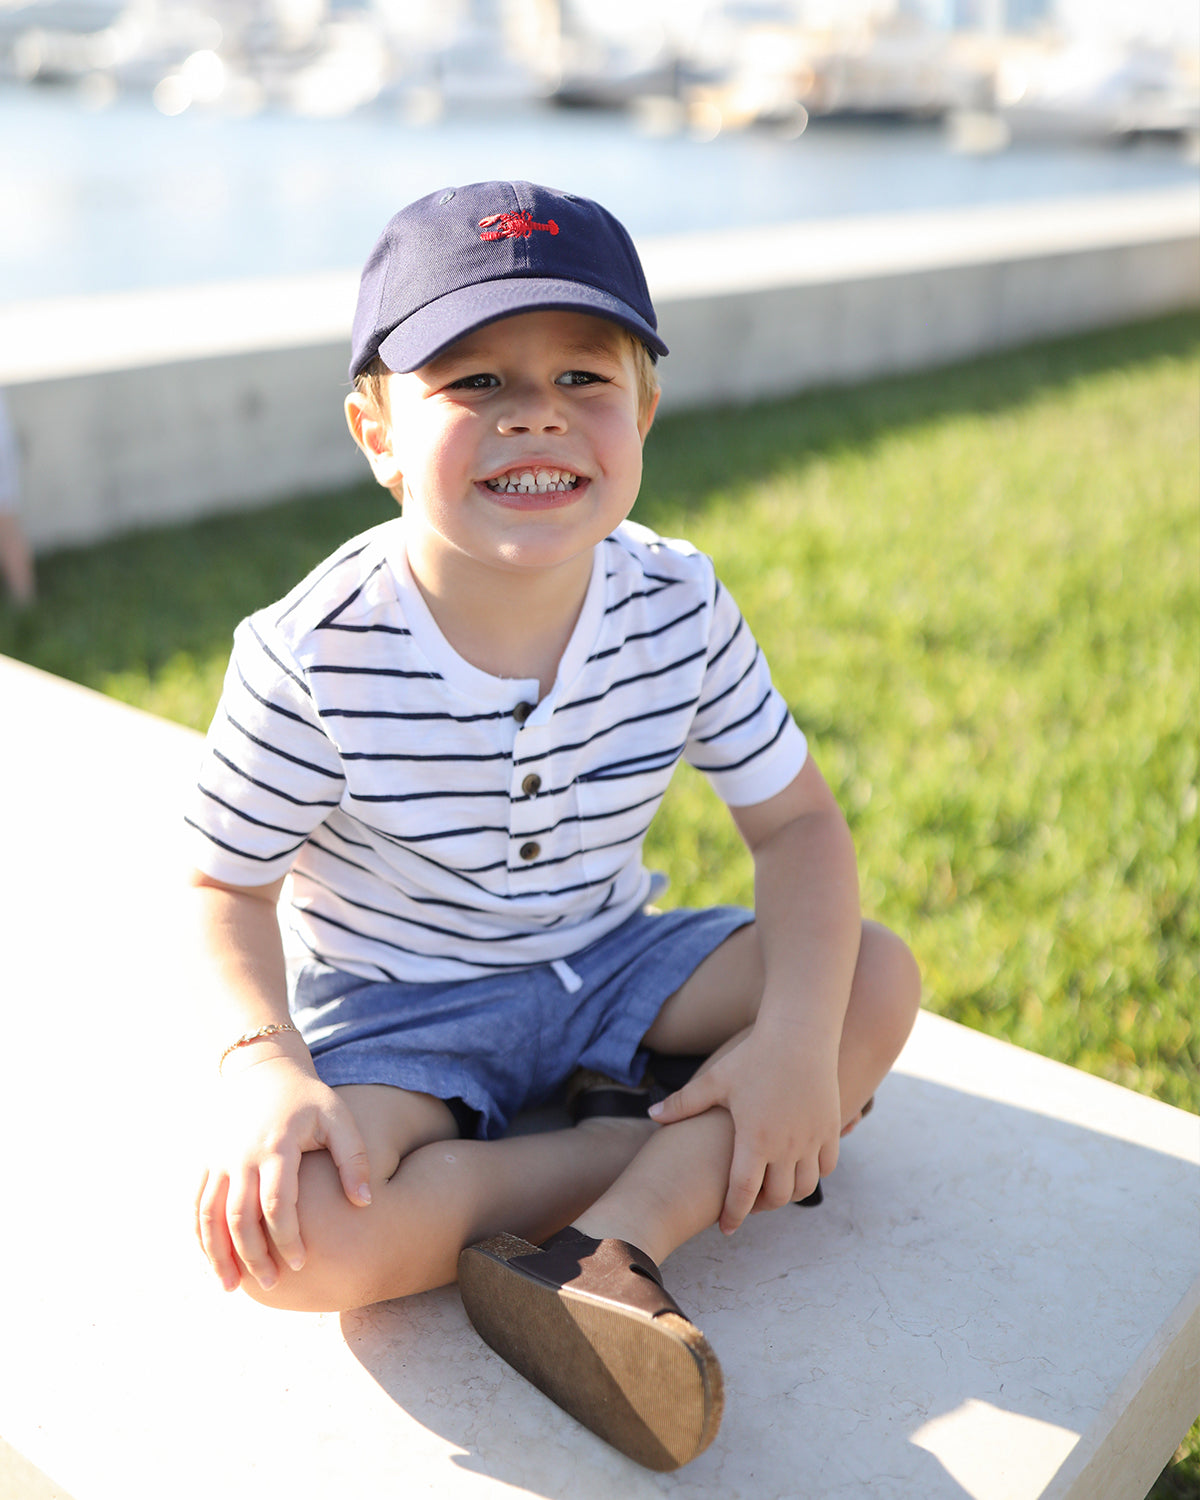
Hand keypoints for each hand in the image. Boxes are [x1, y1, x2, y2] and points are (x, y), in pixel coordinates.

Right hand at [195, 1054, 371, 1292]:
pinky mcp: (204, 1162)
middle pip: (239, 1217)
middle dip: (254, 1255)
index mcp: (276, 1146)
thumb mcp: (338, 1118)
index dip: (288, 1238)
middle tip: (272, 1283)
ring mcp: (217, 1159)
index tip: (301, 1263)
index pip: (277, 1204)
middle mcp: (240, 1155)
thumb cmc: (308, 1100)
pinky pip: (195, 1205)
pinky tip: (213, 1261)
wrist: (263, 1070)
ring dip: (218, 1255)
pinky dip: (200, 1237)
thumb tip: (365, 1202)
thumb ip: (354, 1158)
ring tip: (232, 1287)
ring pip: (209, 1216)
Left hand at [650, 1026, 841, 1235]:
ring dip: (788, 1194)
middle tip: (749, 1202)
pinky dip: (813, 1173)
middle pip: (776, 1198)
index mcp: (754, 1139)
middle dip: (760, 1207)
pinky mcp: (831, 1129)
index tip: (725, 1228)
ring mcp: (811, 1139)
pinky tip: (798, 1166)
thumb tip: (651, 1116)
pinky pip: (826, 1167)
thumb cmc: (753, 1055)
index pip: (743, 1193)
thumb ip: (684, 1103)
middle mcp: (786, 1146)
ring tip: (774, 1187)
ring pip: (804, 1187)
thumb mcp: (715, 1080)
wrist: (798, 1033)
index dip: (733, 1215)